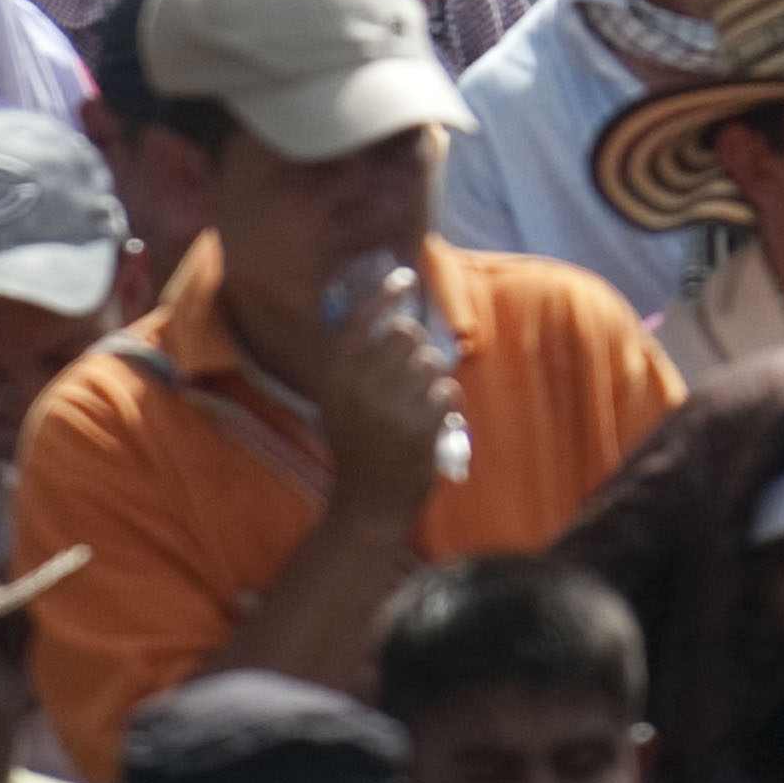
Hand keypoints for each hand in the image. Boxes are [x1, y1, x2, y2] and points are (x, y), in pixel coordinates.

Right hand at [312, 260, 461, 504]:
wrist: (367, 504)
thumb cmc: (358, 444)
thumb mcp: (341, 402)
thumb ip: (360, 362)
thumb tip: (396, 313)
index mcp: (335, 379)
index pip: (361, 319)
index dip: (386, 294)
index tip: (405, 278)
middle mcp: (358, 389)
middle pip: (408, 334)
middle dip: (417, 349)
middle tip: (412, 376)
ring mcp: (389, 409)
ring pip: (432, 363)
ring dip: (434, 381)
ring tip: (419, 406)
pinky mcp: (419, 429)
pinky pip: (448, 392)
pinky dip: (447, 404)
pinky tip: (433, 422)